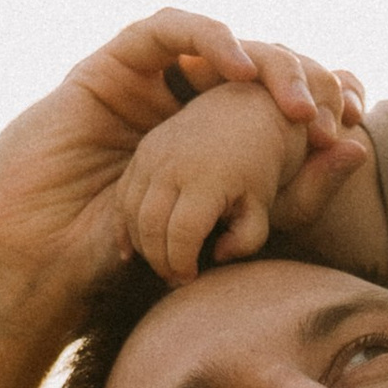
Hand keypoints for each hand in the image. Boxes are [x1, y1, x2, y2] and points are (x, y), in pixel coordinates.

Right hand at [0, 12, 358, 329]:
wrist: (41, 258)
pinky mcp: (113, 64)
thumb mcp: (224, 230)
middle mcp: (183, 105)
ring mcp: (148, 82)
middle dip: (303, 80)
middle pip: (254, 69)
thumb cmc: (121, 257)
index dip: (320, 100)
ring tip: (296, 99)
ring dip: (266, 60)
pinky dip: (209, 37)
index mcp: (209, 141)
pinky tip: (239, 68)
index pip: (273, 102)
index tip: (354, 124)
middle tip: (333, 114)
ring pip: (219, 42)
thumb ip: (290, 195)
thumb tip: (361, 151)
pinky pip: (168, 29)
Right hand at [119, 83, 361, 280]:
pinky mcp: (143, 150)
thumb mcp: (264, 204)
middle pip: (150, 227)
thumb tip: (217, 255)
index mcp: (207, 177)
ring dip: (142, 245)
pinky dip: (125, 224)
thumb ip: (247, 238)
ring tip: (162, 261)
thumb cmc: (261, 165)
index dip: (182, 264)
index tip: (190, 278)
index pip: (181, 236)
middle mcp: (173, 163)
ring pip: (131, 213)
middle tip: (174, 277)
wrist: (247, 109)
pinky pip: (123, 195)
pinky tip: (134, 249)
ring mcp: (153, 153)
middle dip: (159, 261)